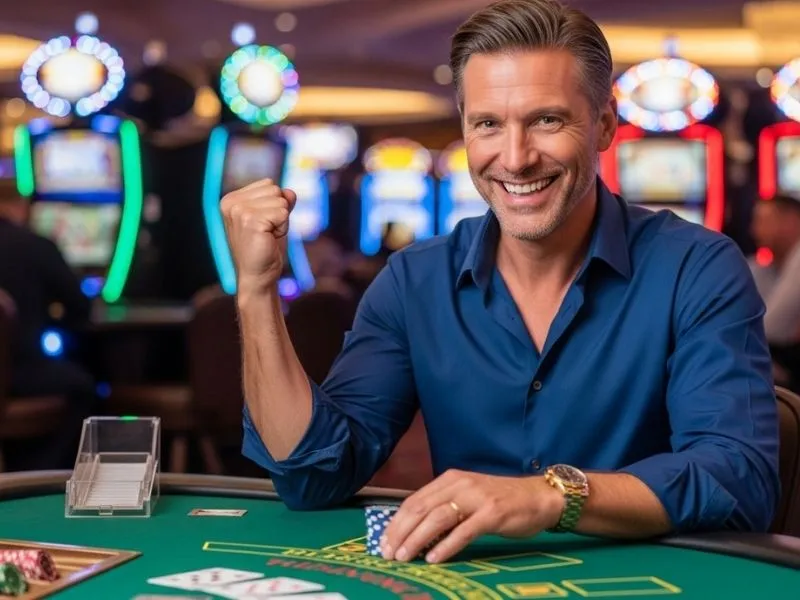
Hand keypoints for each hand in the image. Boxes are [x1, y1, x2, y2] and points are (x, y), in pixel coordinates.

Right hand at [220, 179, 296, 293]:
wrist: (258, 276)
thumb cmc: (265, 248)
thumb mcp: (274, 219)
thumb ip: (281, 201)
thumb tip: (290, 192)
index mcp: (232, 199)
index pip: (268, 184)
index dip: (275, 205)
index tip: (264, 225)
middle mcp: (232, 202)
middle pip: (275, 189)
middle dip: (279, 212)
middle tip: (267, 232)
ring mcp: (239, 211)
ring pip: (280, 200)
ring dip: (281, 221)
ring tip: (268, 236)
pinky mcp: (250, 220)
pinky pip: (283, 213)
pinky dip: (283, 227)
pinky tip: (270, 239)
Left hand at [380, 470, 563, 563]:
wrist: (539, 497)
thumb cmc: (500, 500)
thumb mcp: (467, 497)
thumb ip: (443, 507)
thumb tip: (412, 531)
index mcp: (450, 479)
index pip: (414, 500)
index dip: (396, 522)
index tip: (383, 542)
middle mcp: (460, 484)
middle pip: (421, 508)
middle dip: (401, 532)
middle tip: (388, 554)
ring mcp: (476, 498)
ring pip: (438, 518)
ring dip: (417, 539)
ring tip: (404, 557)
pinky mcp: (493, 513)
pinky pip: (464, 531)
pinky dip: (447, 545)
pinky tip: (434, 558)